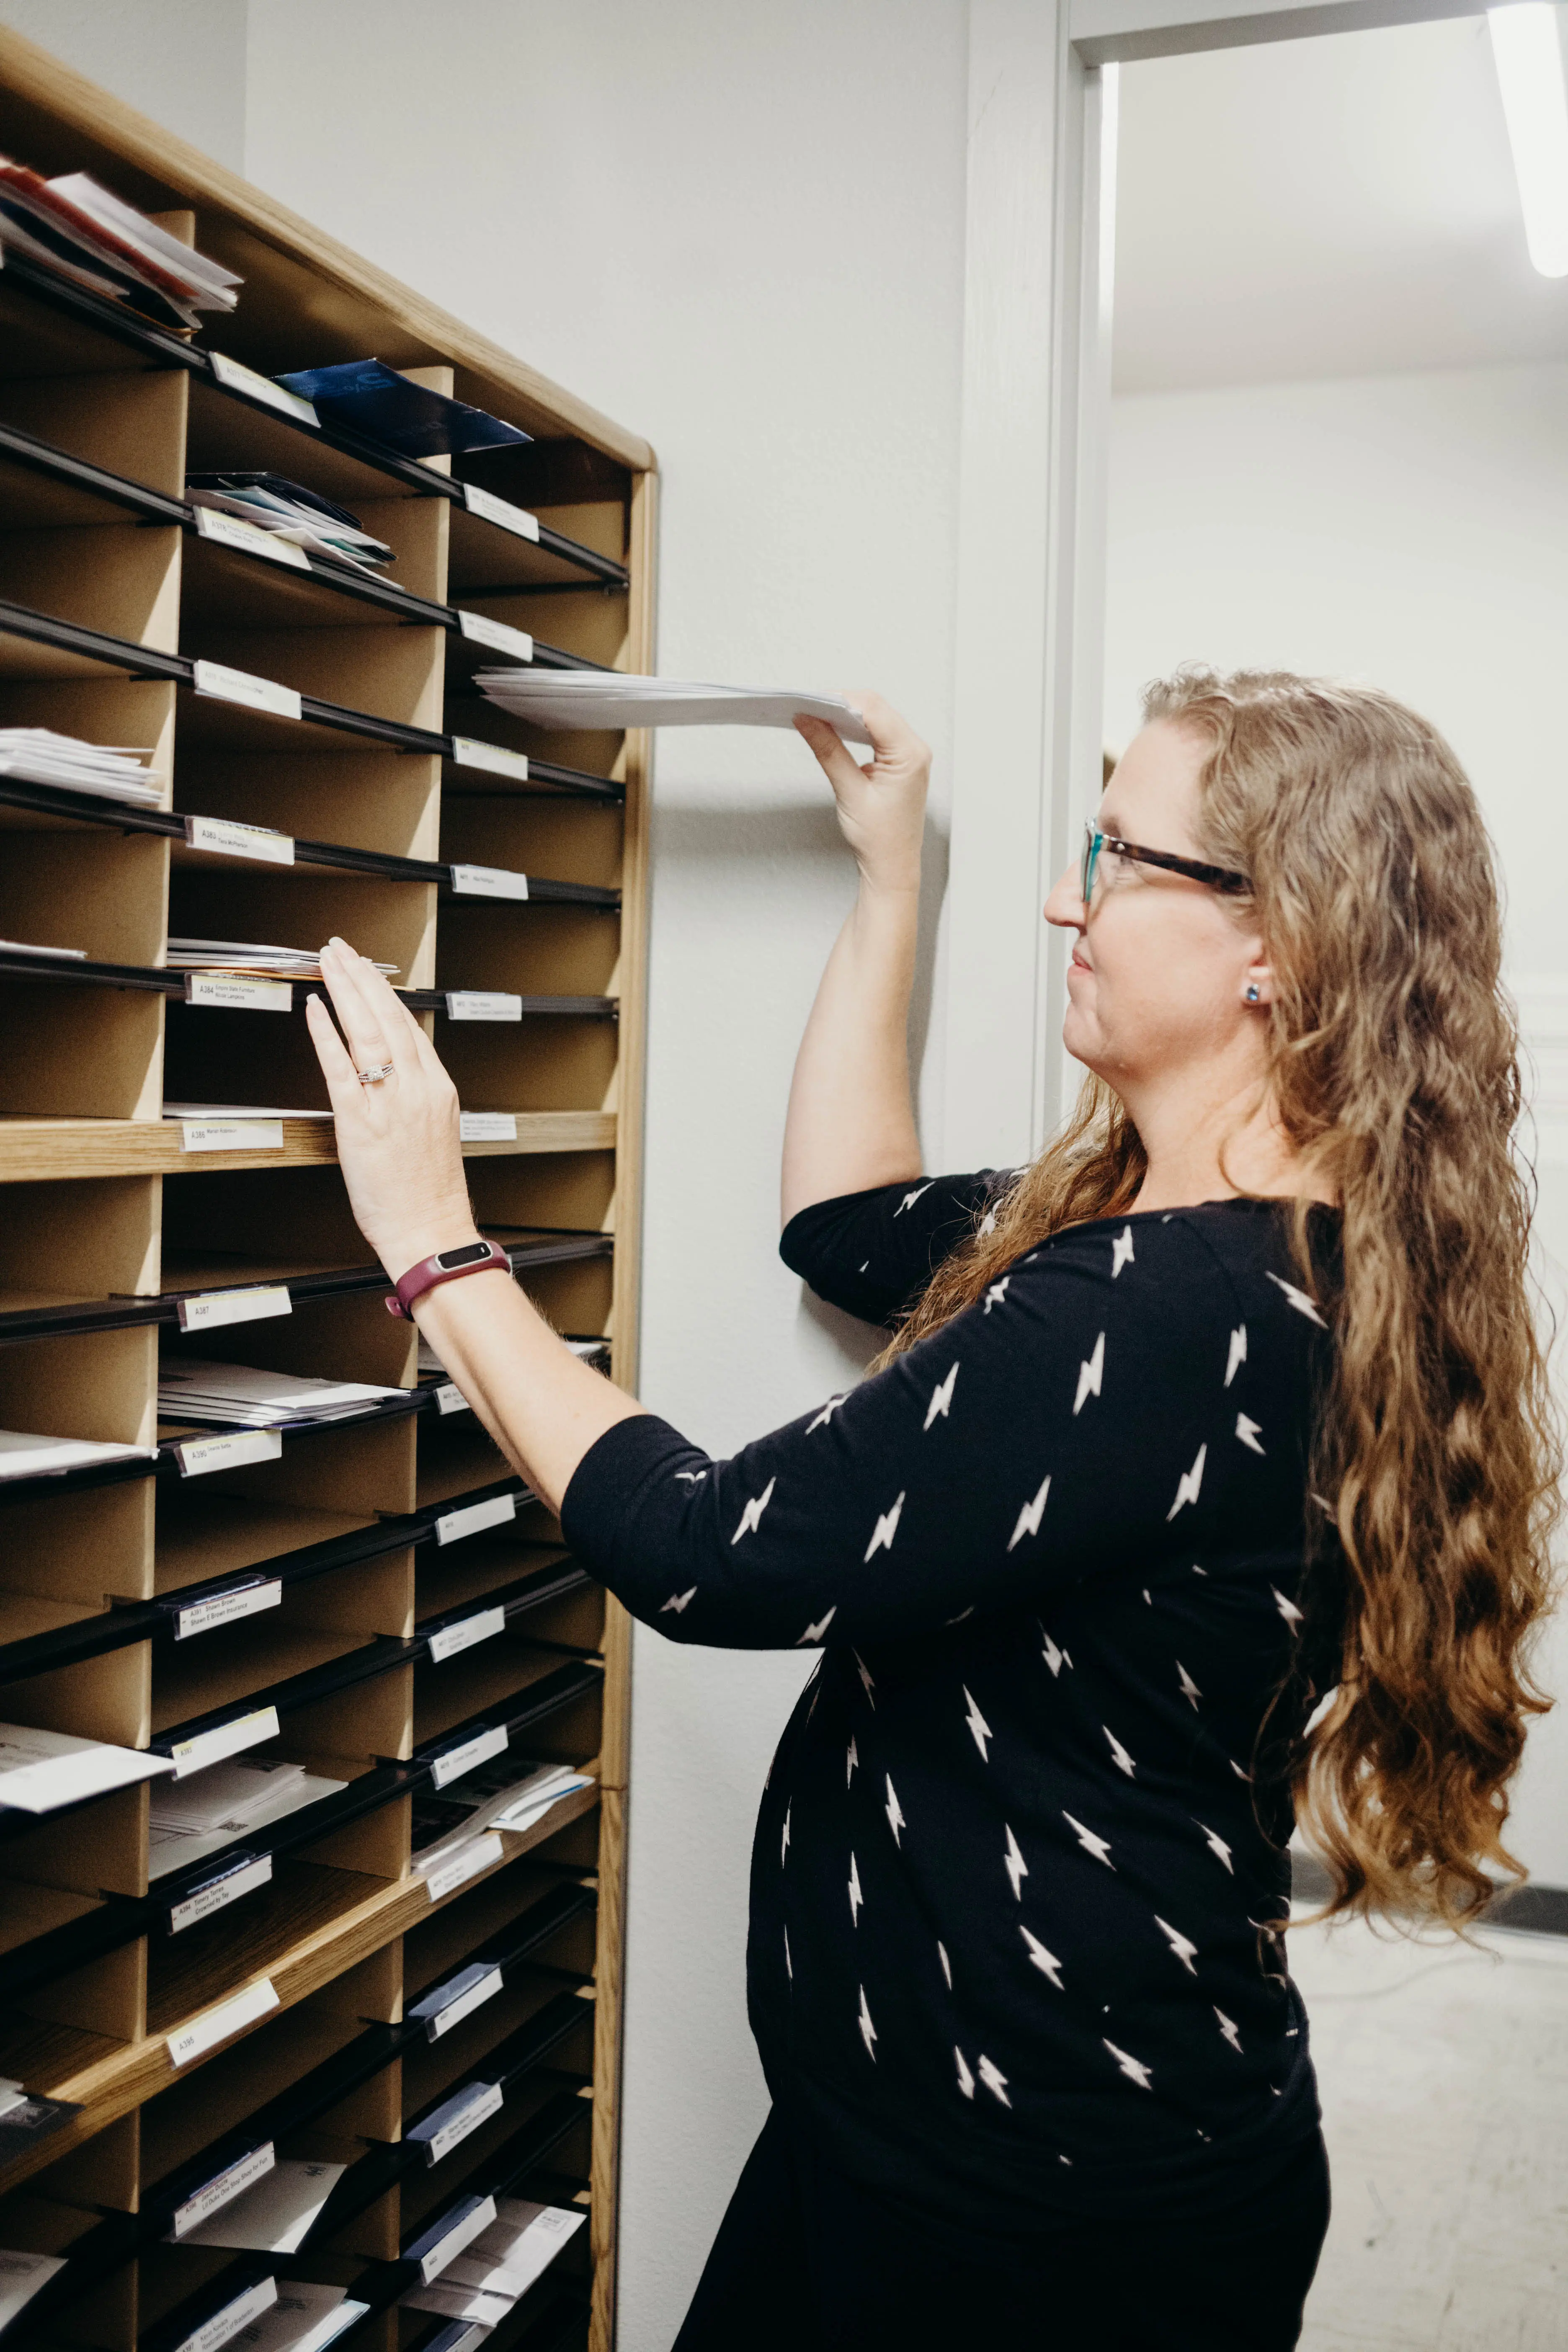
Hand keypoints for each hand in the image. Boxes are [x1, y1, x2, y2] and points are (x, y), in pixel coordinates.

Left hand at [305, 939, 479, 1280]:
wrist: (431, 1230)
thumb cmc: (430, 1193)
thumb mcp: (435, 1133)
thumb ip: (416, 1099)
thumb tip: (394, 1075)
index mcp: (437, 1089)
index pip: (409, 1027)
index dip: (384, 993)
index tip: (367, 969)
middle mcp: (417, 1088)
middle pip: (387, 1018)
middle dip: (362, 978)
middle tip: (341, 949)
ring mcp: (389, 1103)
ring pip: (366, 1032)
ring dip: (344, 991)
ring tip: (327, 963)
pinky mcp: (360, 1123)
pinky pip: (340, 1069)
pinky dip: (326, 1035)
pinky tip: (316, 1010)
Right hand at [794, 691, 929, 895]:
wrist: (892, 866)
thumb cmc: (879, 839)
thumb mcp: (849, 791)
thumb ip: (827, 750)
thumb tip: (807, 720)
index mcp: (910, 755)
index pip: (873, 710)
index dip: (840, 700)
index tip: (811, 701)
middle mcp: (915, 750)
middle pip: (876, 708)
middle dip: (842, 704)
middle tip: (810, 708)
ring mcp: (911, 754)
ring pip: (877, 716)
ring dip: (848, 714)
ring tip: (819, 717)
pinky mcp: (902, 761)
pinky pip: (879, 731)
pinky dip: (857, 727)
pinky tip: (837, 730)